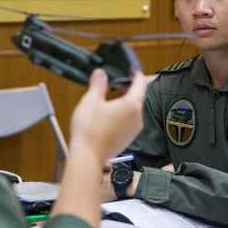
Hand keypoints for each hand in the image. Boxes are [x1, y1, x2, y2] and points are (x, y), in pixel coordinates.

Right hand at [50, 68, 146, 227]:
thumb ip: (98, 84)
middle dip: (129, 88)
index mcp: (131, 105)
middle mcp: (137, 118)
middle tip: (119, 82)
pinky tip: (109, 114)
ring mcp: (134, 130)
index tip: (132, 70)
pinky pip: (129, 121)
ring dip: (125, 101)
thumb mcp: (91, 100)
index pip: (140, 84)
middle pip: (138, 98)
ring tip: (111, 97)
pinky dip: (122, 114)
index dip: (136, 74)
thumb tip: (100, 73)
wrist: (87, 157)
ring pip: (133, 110)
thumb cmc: (89, 131)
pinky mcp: (127, 139)